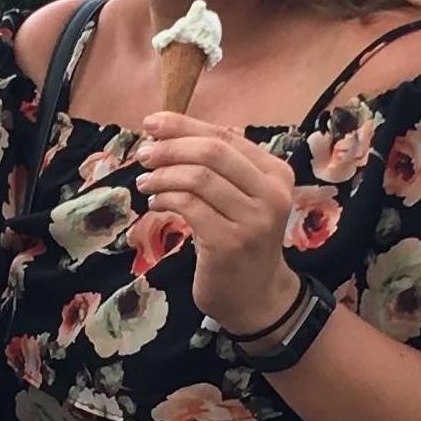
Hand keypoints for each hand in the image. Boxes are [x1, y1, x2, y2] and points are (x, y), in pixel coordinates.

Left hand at [135, 111, 298, 335]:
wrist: (256, 297)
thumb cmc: (242, 239)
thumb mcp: (242, 197)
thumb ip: (220, 165)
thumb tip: (170, 131)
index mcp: (276, 173)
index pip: (225, 136)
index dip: (184, 125)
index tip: (151, 123)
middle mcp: (272, 193)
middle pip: (211, 152)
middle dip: (170, 148)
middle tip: (144, 155)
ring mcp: (253, 220)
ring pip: (197, 178)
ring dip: (162, 176)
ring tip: (145, 182)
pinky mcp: (230, 243)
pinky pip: (189, 207)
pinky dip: (165, 199)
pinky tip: (155, 204)